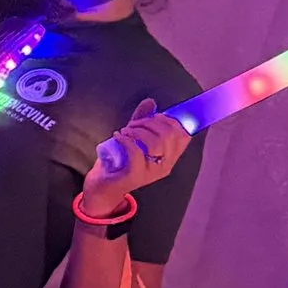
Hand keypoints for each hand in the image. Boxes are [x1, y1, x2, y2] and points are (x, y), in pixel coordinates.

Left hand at [83, 98, 188, 214]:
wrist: (103, 186)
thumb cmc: (121, 161)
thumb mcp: (134, 138)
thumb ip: (143, 120)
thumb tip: (150, 101)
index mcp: (170, 157)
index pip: (183, 135)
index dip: (170, 120)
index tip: (155, 116)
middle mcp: (165, 165)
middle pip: (168, 135)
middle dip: (150, 122)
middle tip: (134, 124)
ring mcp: (151, 172)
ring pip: (154, 142)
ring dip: (138, 130)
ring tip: (125, 131)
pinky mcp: (135, 175)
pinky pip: (136, 152)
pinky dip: (125, 139)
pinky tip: (118, 136)